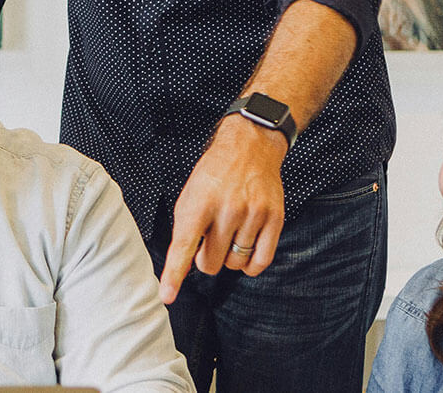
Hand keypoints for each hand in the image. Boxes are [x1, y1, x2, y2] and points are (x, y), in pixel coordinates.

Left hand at [157, 114, 287, 303]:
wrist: (249, 147)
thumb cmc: (214, 175)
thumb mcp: (190, 196)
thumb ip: (185, 230)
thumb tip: (182, 266)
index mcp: (199, 202)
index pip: (183, 246)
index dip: (174, 274)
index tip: (167, 295)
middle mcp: (227, 209)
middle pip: (211, 263)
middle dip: (206, 259)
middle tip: (209, 241)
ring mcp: (253, 214)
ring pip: (235, 263)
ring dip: (229, 258)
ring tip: (228, 236)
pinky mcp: (274, 218)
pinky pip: (261, 261)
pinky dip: (250, 265)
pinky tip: (245, 249)